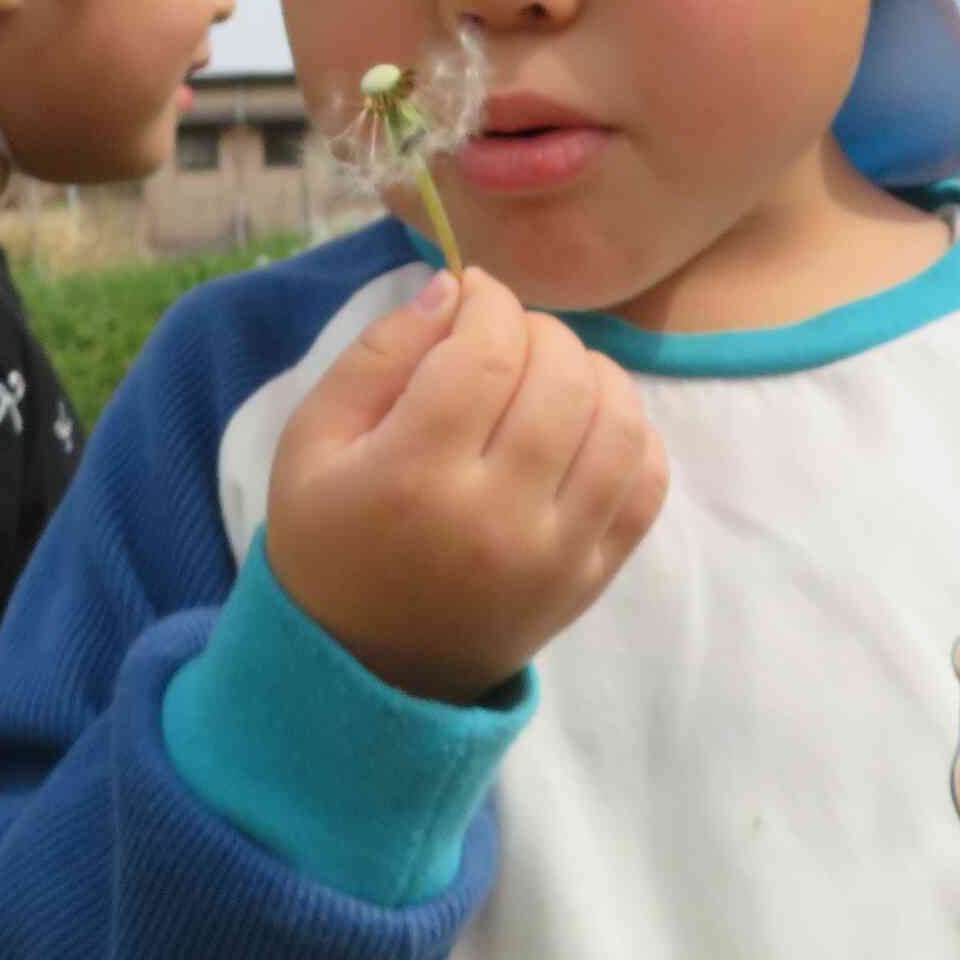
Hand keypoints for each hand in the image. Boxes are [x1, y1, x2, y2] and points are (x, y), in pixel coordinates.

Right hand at [262, 267, 670, 704]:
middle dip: (538, 331)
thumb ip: (379, 353)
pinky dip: (632, 434)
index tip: (473, 295)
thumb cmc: (329, 541)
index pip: (487, 352)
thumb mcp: (311, 442)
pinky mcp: (592, 579)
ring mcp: (556, 554)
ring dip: (591, 372)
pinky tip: (586, 425)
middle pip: (560, 378)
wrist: (364, 670)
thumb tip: (455, 289)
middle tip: (504, 337)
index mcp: (414, 477)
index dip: (489, 301)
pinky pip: (647, 484)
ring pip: (618, 423)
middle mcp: (497, 518)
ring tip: (548, 376)